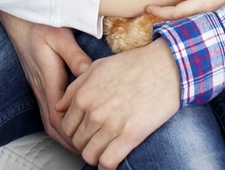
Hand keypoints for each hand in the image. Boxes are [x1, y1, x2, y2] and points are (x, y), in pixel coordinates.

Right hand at [0, 9, 91, 151]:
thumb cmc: (39, 22)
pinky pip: (48, 110)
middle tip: (88, 150)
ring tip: (82, 144)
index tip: (88, 142)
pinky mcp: (39, 82)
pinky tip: (72, 125)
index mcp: (47, 78)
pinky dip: (59, 122)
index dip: (72, 133)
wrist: (18, 16)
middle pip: (52, 125)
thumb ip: (74, 56)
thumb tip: (89, 74)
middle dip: (69, 141)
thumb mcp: (60, 36)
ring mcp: (38, 85)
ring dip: (64, 134)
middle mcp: (40, 86)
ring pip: (49, 120)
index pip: (57, 116)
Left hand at [56, 39, 179, 168]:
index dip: (74, 131)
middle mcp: (94, 112)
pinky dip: (107, 166)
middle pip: (77, 142)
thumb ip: (75, 88)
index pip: (66, 127)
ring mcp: (111, 126)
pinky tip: (112, 160)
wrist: (164, 67)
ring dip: (95, 155)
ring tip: (104, 150)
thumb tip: (60, 106)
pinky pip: (108, 162)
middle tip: (96, 139)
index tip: (84, 131)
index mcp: (83, 96)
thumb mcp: (96, 68)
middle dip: (85, 143)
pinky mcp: (130, 136)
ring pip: (90, 155)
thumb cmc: (133, 65)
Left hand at [146, 0, 224, 20]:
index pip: (177, 12)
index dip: (160, 12)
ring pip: (185, 21)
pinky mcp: (211, 16)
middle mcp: (205, 15)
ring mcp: (209, 17)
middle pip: (179, 20)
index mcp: (203, 4)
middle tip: (145, 9)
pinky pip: (193, 19)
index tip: (146, 7)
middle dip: (162, 17)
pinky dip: (181, 16)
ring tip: (154, 11)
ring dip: (170, 18)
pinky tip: (172, 11)